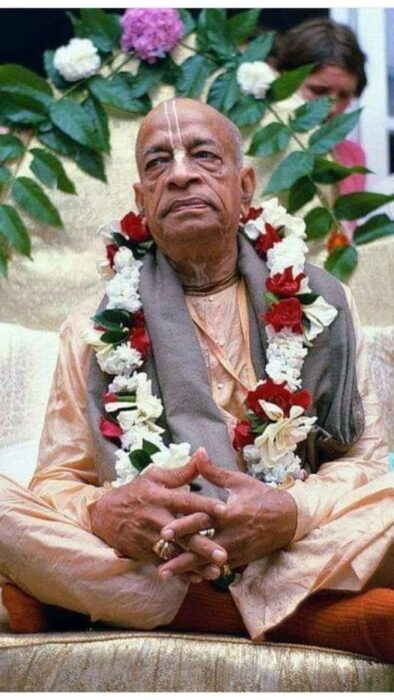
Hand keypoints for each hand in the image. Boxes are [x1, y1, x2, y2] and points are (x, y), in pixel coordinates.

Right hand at [88, 453, 227, 566]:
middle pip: (184, 533)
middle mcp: (157, 519)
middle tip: (224, 554)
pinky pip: (165, 564)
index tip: (225, 510)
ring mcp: (150, 538)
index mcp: (161, 498)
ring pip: (177, 552)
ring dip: (196, 563)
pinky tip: (197, 578)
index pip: (186, 501)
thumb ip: (181, 472)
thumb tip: (203, 455)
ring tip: (216, 571)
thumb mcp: (154, 477)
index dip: (205, 505)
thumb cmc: (135, 492)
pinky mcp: (145, 552)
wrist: (104, 515)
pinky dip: (180, 573)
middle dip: (204, 545)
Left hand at [158, 448, 296, 578]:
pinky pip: (217, 568)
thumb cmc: (262, 496)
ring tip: (163, 573)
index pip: (203, 521)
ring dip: (186, 569)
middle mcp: (232, 535)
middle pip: (202, 547)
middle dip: (180, 556)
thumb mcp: (239, 481)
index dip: (183, 526)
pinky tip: (183, 577)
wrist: (289, 519)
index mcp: (229, 513)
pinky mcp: (240, 560)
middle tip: (159, 562)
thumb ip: (214, 471)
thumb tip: (198, 452)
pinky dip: (200, 572)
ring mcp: (236, 550)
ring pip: (207, 563)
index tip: (163, 531)